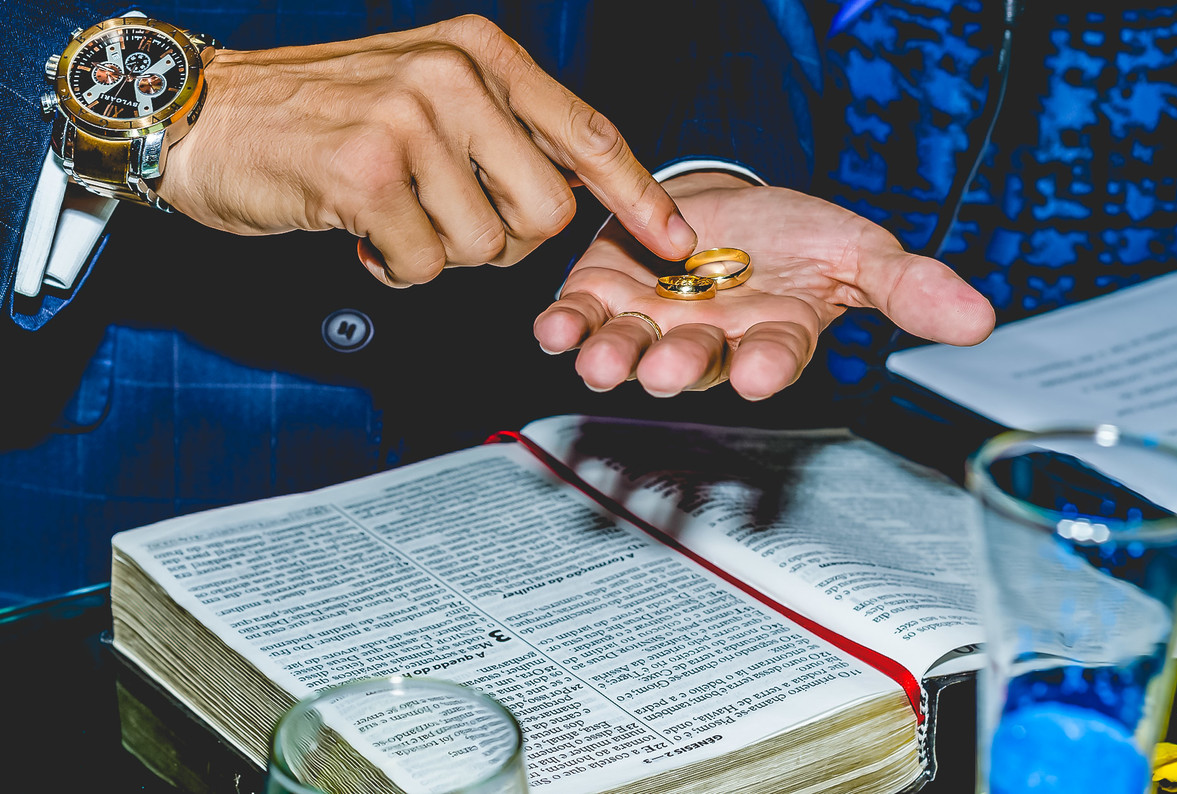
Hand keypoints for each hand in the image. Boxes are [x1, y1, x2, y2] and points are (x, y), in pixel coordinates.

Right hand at [159, 15, 695, 285]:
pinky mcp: (366, 175)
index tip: (674, 240)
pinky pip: (425, 267)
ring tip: (391, 217)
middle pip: (547, 211)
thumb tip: (573, 196)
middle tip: (449, 223)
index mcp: (480, 53)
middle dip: (506, 242)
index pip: (587, 133)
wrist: (209, 117)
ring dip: (439, 254)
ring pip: (485, 247)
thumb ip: (501, 131)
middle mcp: (453, 76)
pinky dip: (395, 269)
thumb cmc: (323, 117)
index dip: (639, 196)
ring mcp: (410, 121)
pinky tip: (359, 233)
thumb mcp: (425, 93)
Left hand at [534, 171, 995, 399]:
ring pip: (629, 350)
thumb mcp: (855, 250)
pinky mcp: (601, 298)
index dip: (766, 367)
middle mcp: (707, 344)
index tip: (760, 373)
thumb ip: (908, 286)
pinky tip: (551, 328)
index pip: (774, 358)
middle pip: (693, 362)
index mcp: (770, 338)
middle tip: (667, 367)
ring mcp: (651, 325)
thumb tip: (981, 320)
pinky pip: (578, 321)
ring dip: (612, 356)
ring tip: (600, 357)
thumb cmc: (792, 237)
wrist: (721, 207)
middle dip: (678, 366)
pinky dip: (561, 326)